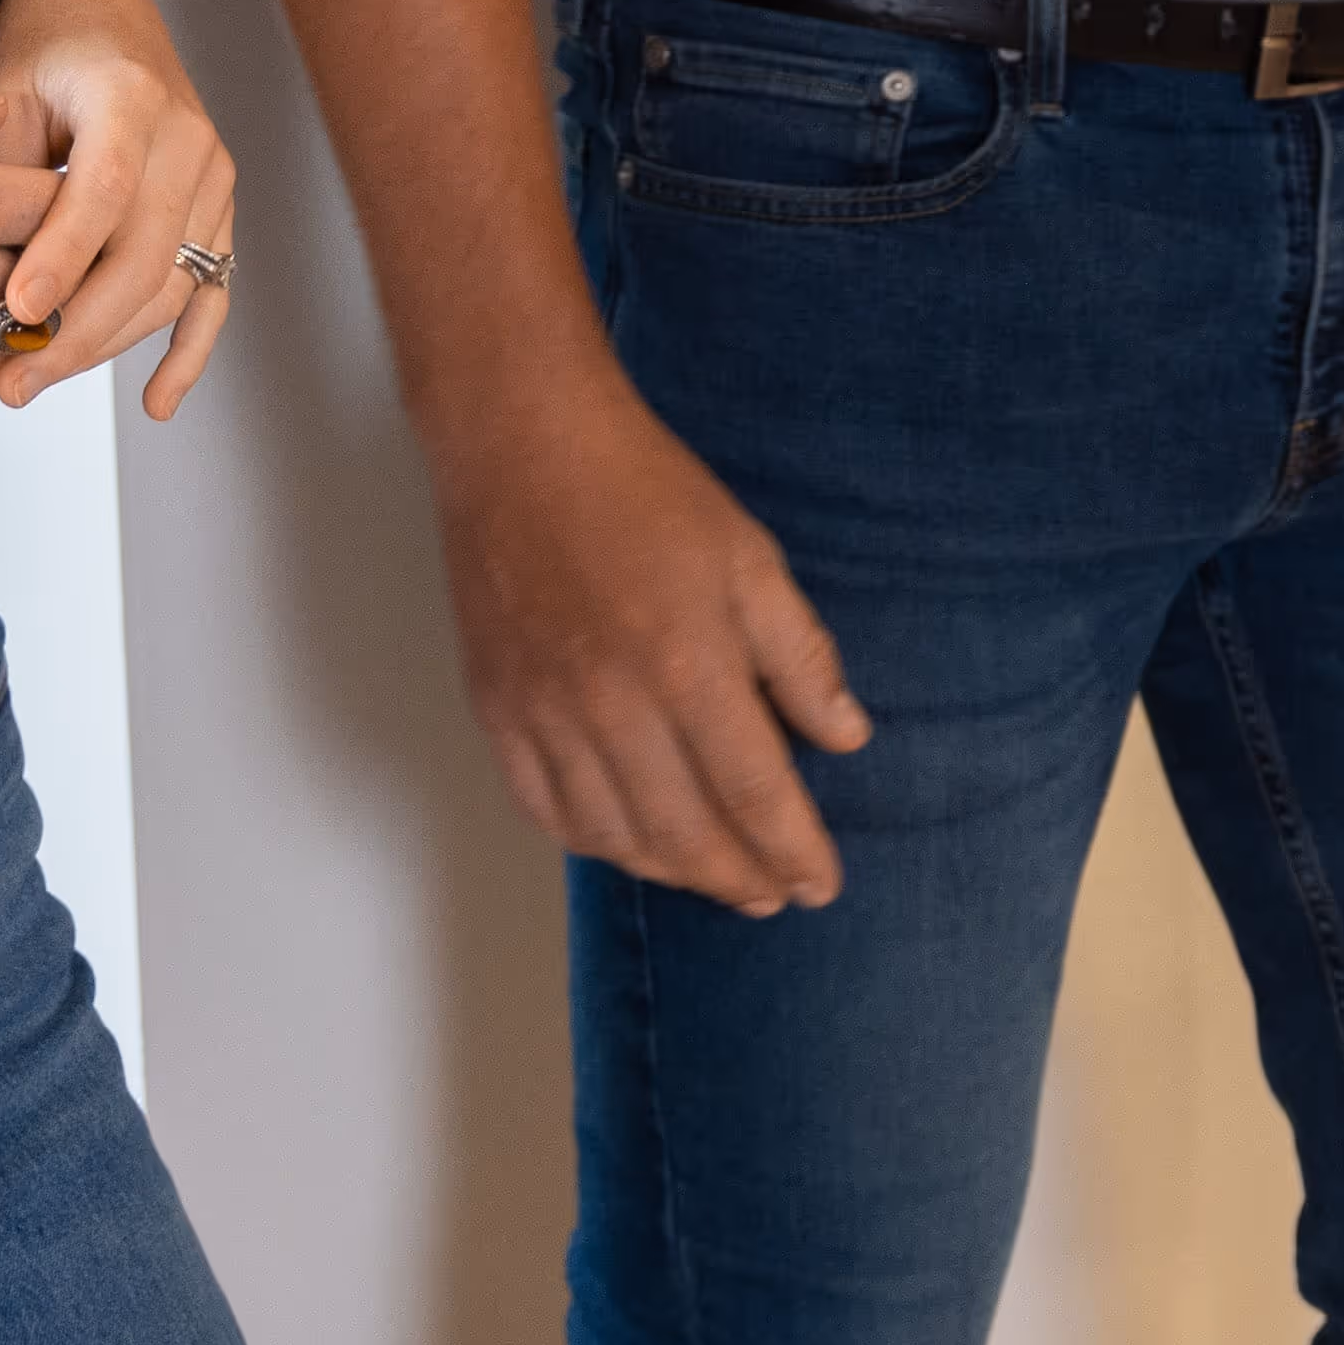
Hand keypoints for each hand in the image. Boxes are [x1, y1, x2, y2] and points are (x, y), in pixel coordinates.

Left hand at [0, 0, 246, 421]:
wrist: (100, 12)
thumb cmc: (41, 50)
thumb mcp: (4, 89)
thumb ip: (1, 175)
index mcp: (132, 96)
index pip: (102, 191)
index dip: (61, 257)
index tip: (14, 314)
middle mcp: (189, 139)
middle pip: (142, 255)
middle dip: (75, 329)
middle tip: (8, 377)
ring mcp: (214, 180)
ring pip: (169, 285)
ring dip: (105, 345)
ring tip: (33, 381)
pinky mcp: (217, 213)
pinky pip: (211, 293)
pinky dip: (188, 352)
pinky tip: (156, 402)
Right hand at [435, 374, 867, 912]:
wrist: (524, 449)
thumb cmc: (646, 494)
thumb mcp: (752, 561)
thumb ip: (801, 657)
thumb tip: (846, 736)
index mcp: (688, 667)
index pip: (755, 793)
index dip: (792, 849)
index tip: (820, 883)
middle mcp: (612, 707)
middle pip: (685, 833)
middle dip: (740, 877)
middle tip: (775, 896)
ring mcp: (545, 715)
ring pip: (614, 836)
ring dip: (672, 871)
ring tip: (716, 877)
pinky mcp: (498, 711)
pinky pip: (546, 809)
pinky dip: (594, 842)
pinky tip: (630, 845)